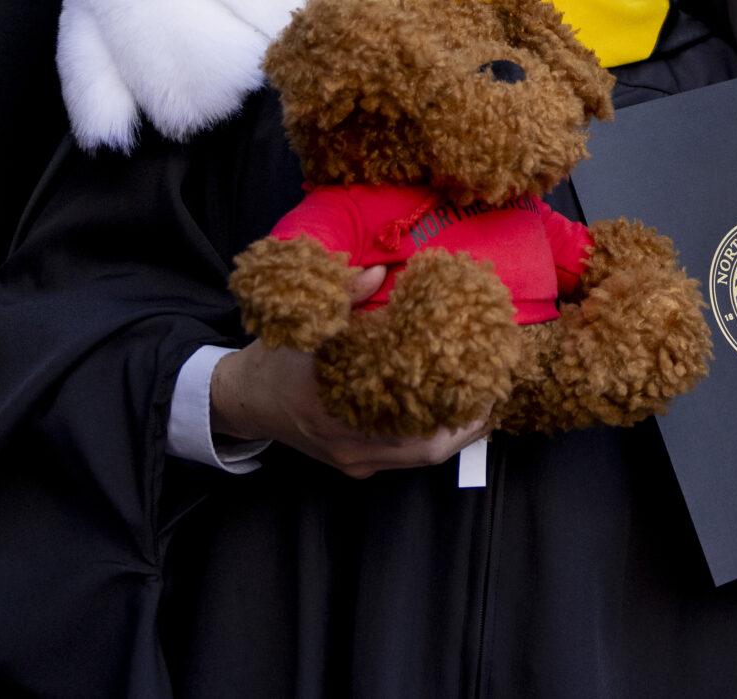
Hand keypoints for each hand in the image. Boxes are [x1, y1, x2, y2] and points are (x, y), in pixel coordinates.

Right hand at [209, 266, 490, 476]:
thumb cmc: (275, 360)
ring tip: (482, 405)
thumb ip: (344, 295)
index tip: (481, 384)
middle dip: (466, 427)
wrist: (241, 402)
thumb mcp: (305, 323)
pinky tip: (448, 416)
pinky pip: (401, 459)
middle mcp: (348, 444)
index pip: (408, 419)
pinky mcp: (351, 465)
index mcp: (335, 406)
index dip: (451, 409)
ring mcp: (351, 460)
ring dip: (453, 435)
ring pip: (416, 459)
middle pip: (424, 451)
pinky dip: (429, 439)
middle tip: (495, 396)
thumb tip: (381, 270)